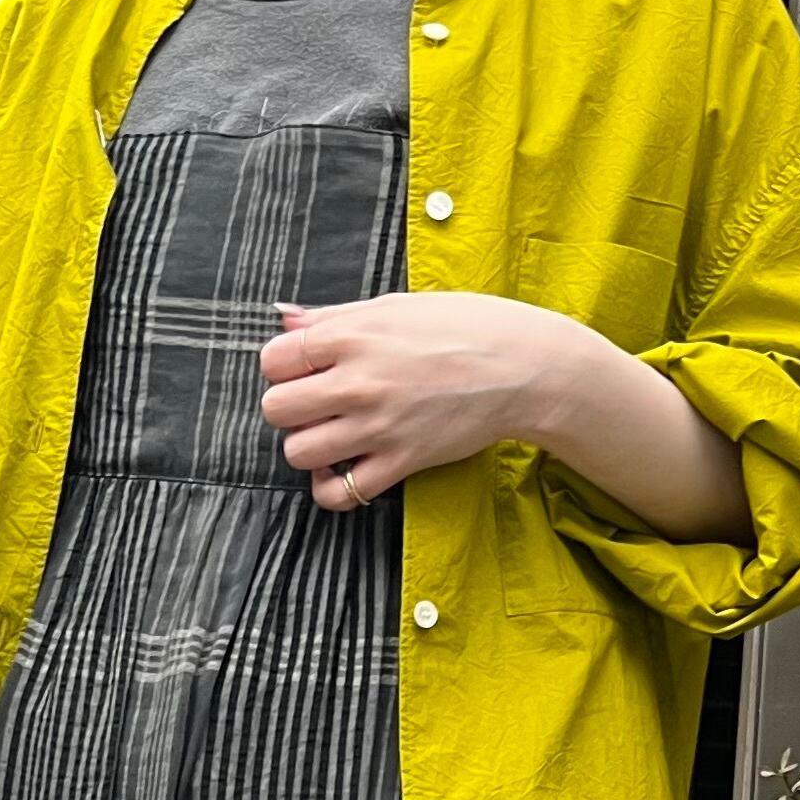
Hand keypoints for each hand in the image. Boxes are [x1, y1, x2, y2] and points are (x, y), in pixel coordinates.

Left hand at [258, 291, 754, 544]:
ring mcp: (378, 427)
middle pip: (276, 408)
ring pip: (298, 453)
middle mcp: (358, 382)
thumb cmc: (465, 326)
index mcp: (354, 335)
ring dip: (308, 447)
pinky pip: (339, 494)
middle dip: (289, 407)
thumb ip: (334, 316)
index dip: (283, 365)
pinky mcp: (400, 463)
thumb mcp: (396, 306)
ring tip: (330, 436)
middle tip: (316, 403)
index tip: (304, 368)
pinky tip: (341, 470)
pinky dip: (330, 488)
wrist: (525, 366)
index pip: (274, 358)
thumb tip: (285, 317)